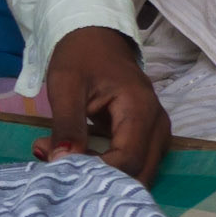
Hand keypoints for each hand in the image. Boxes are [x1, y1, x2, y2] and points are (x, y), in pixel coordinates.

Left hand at [34, 26, 169, 184]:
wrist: (94, 36)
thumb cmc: (80, 56)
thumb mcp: (66, 85)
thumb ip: (67, 125)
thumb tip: (62, 163)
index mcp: (141, 110)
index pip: (127, 160)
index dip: (95, 172)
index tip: (59, 168)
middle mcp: (157, 127)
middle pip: (137, 173)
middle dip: (98, 180)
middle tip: (57, 168)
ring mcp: (156, 135)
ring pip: (136, 174)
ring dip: (101, 176)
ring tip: (61, 159)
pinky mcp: (146, 139)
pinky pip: (131, 164)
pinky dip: (105, 168)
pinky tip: (75, 157)